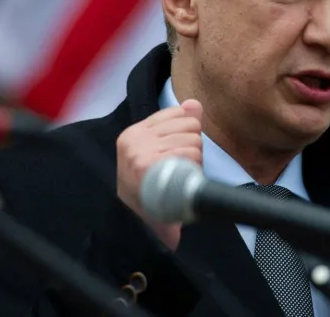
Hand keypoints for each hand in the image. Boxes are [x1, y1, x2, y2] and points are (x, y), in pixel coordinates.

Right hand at [116, 99, 202, 249]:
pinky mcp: (149, 165)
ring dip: (195, 161)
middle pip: (189, 125)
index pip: (177, 112)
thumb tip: (194, 103)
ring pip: (194, 140)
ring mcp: (140, 152)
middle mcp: (133, 139)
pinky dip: (194, 168)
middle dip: (193, 147)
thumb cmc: (151, 191)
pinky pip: (190, 153)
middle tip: (179, 170)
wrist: (137, 226)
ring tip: (179, 178)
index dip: (186, 134)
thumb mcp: (159, 152)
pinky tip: (182, 182)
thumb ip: (178, 125)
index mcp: (133, 133)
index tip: (175, 154)